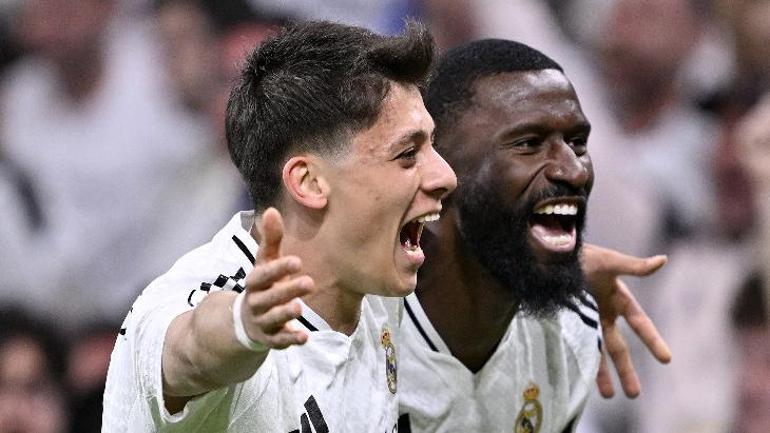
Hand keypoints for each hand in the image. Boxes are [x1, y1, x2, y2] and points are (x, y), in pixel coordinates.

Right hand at [239, 207, 315, 348]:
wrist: (246, 320)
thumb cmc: (263, 285)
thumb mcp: (265, 262)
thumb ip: (270, 240)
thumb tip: (271, 210)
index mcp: (255, 282)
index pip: (263, 274)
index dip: (278, 268)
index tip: (297, 261)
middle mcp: (256, 302)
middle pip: (269, 298)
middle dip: (287, 291)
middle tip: (309, 283)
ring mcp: (262, 322)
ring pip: (273, 319)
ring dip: (285, 314)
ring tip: (300, 308)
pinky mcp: (270, 339)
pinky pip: (279, 342)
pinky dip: (290, 340)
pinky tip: (304, 337)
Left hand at [581, 243, 671, 397]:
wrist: (552, 253)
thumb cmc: (583, 254)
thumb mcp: (609, 261)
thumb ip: (634, 266)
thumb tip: (663, 260)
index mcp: (619, 298)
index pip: (640, 323)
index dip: (653, 340)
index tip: (667, 359)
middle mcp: (604, 313)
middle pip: (619, 346)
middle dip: (627, 369)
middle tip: (635, 394)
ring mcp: (586, 318)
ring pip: (598, 351)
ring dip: (603, 373)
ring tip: (610, 395)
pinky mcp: (568, 321)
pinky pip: (577, 344)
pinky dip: (581, 360)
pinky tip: (582, 377)